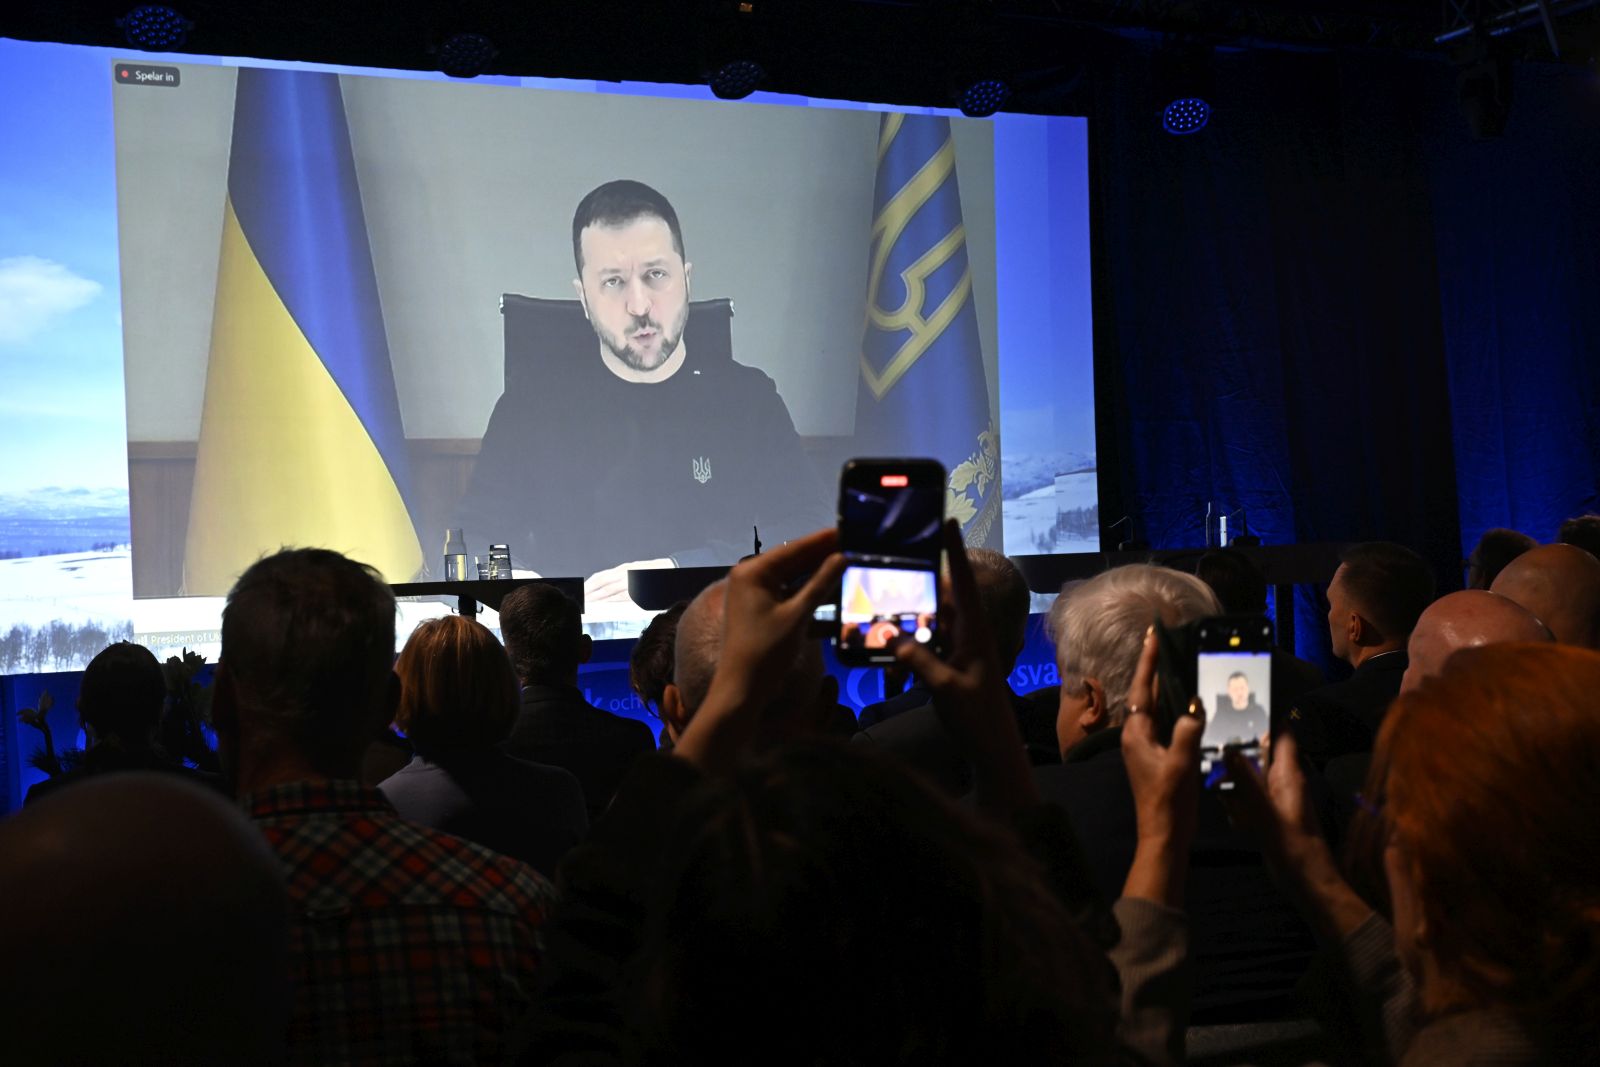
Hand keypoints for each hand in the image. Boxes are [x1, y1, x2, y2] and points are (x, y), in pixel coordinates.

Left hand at [583, 557, 674, 604]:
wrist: (671, 569)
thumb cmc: (653, 574)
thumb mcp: (635, 573)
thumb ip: (622, 579)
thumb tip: (608, 588)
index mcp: (623, 569)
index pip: (601, 576)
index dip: (589, 585)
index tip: (581, 592)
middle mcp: (625, 572)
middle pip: (602, 582)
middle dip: (589, 592)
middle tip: (580, 600)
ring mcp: (632, 579)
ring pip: (610, 589)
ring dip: (598, 597)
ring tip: (588, 604)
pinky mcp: (639, 587)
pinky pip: (623, 595)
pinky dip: (613, 600)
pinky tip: (605, 604)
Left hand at [673, 529, 843, 771]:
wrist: (741, 690)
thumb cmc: (766, 652)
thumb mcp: (797, 615)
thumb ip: (821, 584)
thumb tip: (842, 557)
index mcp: (752, 572)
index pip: (794, 548)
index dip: (823, 540)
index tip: (848, 529)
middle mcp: (749, 577)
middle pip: (793, 560)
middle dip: (822, 555)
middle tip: (854, 545)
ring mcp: (752, 593)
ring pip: (792, 576)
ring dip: (817, 573)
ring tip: (848, 563)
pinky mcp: (759, 609)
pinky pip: (787, 592)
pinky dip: (807, 591)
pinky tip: (830, 588)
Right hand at [894, 521, 1034, 812]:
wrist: (993, 753)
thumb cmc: (978, 719)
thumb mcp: (944, 688)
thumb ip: (917, 660)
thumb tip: (889, 635)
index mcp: (975, 632)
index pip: (964, 582)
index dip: (954, 551)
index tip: (947, 522)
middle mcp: (968, 635)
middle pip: (937, 601)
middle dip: (912, 594)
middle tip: (885, 581)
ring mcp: (958, 652)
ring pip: (925, 628)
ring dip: (904, 632)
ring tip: (877, 627)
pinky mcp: (949, 668)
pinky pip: (923, 652)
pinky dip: (906, 656)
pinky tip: (886, 667)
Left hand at [1120, 627, 1202, 905]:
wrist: (1164, 834)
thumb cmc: (1169, 800)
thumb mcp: (1182, 764)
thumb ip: (1188, 732)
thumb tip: (1195, 708)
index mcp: (1136, 733)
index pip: (1141, 688)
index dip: (1148, 661)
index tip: (1152, 635)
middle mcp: (1137, 735)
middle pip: (1146, 694)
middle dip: (1156, 669)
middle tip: (1167, 642)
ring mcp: (1146, 746)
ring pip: (1157, 708)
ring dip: (1167, 688)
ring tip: (1180, 664)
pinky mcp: (1157, 756)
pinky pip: (1166, 723)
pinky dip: (1176, 709)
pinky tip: (1191, 703)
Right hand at [1221, 731, 1326, 878]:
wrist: (1313, 888)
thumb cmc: (1297, 854)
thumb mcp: (1268, 817)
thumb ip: (1248, 783)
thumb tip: (1229, 748)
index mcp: (1289, 776)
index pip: (1280, 734)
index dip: (1262, 718)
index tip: (1233, 707)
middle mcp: (1284, 783)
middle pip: (1258, 753)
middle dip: (1236, 752)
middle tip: (1211, 753)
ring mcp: (1277, 800)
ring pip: (1250, 777)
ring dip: (1234, 782)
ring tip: (1220, 790)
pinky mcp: (1270, 816)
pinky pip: (1249, 800)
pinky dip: (1238, 805)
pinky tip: (1235, 818)